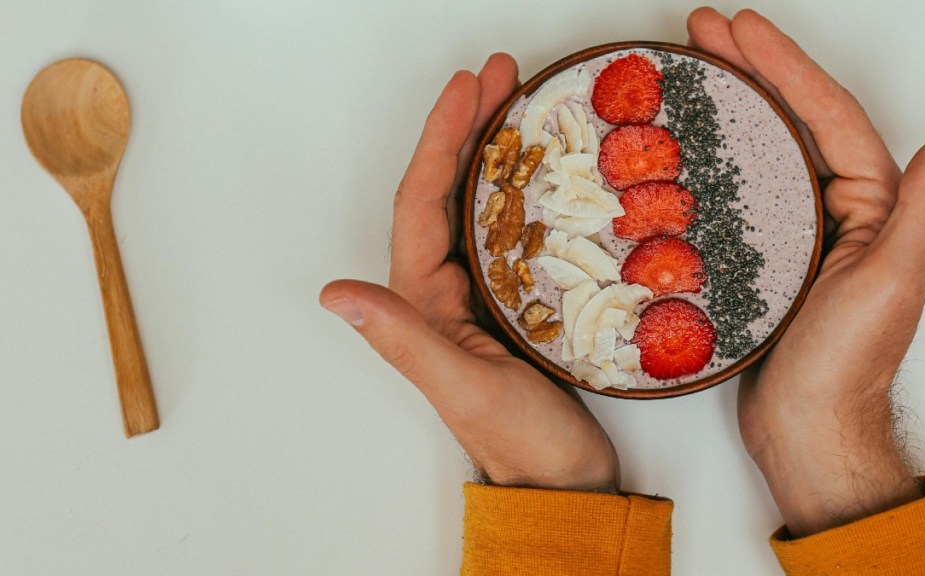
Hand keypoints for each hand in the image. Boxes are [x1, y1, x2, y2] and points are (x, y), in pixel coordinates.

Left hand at [319, 54, 617, 491]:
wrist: (564, 482)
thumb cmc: (521, 443)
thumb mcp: (462, 388)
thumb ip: (403, 338)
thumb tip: (332, 292)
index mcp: (422, 302)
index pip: (423, 202)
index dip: (441, 139)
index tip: (467, 89)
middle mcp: (443, 291)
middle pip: (448, 190)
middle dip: (468, 127)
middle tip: (502, 75)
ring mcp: (482, 294)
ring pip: (481, 205)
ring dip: (496, 151)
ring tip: (522, 103)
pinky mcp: (518, 302)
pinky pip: (514, 231)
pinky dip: (526, 191)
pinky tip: (547, 169)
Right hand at [687, 8, 924, 535]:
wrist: (806, 428)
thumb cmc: (844, 366)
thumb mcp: (890, 281)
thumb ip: (922, 207)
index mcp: (876, 205)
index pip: (827, 116)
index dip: (784, 66)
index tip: (739, 29)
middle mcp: (842, 209)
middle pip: (795, 120)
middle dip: (751, 68)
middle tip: (701, 31)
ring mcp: (802, 230)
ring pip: (766, 149)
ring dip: (731, 104)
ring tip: (690, 69)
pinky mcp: (766, 255)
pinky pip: (741, 191)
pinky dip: (715, 158)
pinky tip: (687, 146)